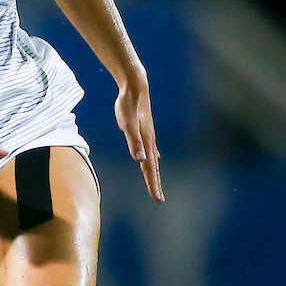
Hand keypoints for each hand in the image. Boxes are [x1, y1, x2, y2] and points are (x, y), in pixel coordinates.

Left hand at [114, 72, 163, 201]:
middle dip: (155, 182)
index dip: (153, 183)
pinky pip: (151, 149)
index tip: (157, 198)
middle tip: (158, 197)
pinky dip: (152, 158)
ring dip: (153, 172)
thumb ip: (133, 141)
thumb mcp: (128, 123)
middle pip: (153, 166)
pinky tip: (153, 158)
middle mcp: (149, 140)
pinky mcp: (145, 129)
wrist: (135, 86)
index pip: (150, 168)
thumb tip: (139, 159)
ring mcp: (148, 135)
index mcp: (146, 142)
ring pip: (152, 158)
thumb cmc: (129, 104)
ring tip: (155, 183)